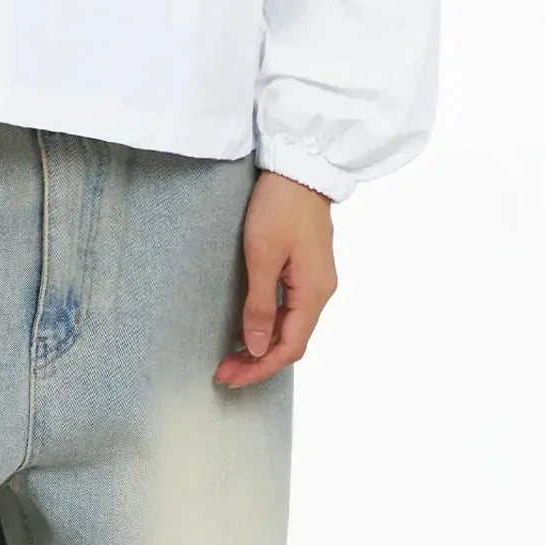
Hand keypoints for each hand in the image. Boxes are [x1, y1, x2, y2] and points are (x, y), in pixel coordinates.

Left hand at [213, 170, 336, 386]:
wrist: (298, 168)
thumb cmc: (279, 206)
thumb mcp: (262, 255)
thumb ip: (260, 305)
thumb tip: (258, 348)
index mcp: (314, 292)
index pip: (290, 348)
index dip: (259, 368)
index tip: (228, 377)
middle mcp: (320, 291)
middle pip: (292, 341)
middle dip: (258, 361)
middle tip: (224, 371)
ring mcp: (316, 279)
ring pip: (291, 326)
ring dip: (263, 344)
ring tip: (232, 355)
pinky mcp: (307, 267)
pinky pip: (291, 308)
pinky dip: (270, 324)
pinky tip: (250, 326)